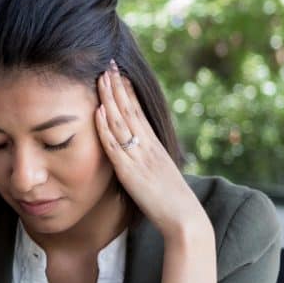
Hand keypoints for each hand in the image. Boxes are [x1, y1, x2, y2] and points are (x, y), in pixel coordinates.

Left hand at [94, 62, 206, 240]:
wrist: (184, 218)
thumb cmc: (173, 203)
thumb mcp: (160, 174)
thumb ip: (149, 161)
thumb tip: (141, 155)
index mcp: (155, 145)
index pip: (139, 112)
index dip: (128, 91)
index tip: (119, 73)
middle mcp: (147, 146)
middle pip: (130, 109)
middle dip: (118, 86)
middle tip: (109, 64)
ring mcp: (139, 157)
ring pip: (121, 122)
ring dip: (110, 98)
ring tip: (101, 78)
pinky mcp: (130, 172)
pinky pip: (116, 145)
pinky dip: (106, 127)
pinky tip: (98, 112)